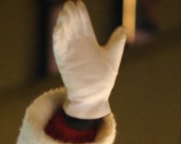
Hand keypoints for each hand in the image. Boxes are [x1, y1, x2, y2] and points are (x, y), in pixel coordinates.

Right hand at [53, 1, 126, 119]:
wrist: (94, 97)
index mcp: (88, 42)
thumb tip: (123, 28)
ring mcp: (69, 53)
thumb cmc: (103, 79)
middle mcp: (77, 46)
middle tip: (69, 4)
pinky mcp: (63, 61)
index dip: (81, 13)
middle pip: (73, 25)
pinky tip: (59, 26)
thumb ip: (117, 42)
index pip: (83, 23)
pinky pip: (58, 47)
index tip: (78, 2)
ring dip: (63, 22)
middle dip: (71, 14)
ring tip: (64, 12)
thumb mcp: (112, 57)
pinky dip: (58, 37)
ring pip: (64, 34)